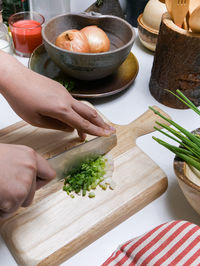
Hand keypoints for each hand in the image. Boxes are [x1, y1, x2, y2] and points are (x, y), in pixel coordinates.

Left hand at [0, 52, 114, 139]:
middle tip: (110, 130)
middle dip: (101, 123)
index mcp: (61, 109)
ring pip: (83, 107)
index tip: (106, 136)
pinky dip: (79, 112)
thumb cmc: (21, 98)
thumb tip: (69, 128)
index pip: (83, 123)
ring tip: (96, 127)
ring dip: (91, 118)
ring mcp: (64, 93)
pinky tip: (76, 118)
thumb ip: (55, 126)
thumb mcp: (36, 119)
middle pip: (89, 113)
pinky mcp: (60, 89)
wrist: (14, 77)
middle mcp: (66, 100)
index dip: (95, 131)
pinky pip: (74, 102)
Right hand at [0, 144, 55, 218]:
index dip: (39, 182)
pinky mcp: (16, 197)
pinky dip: (0, 209)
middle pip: (33, 193)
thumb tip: (28, 176)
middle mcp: (30, 168)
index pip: (48, 174)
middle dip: (19, 195)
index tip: (33, 186)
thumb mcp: (8, 155)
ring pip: (22, 203)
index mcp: (29, 156)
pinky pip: (9, 211)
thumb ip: (21, 164)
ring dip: (9, 202)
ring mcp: (24, 183)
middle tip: (4, 187)